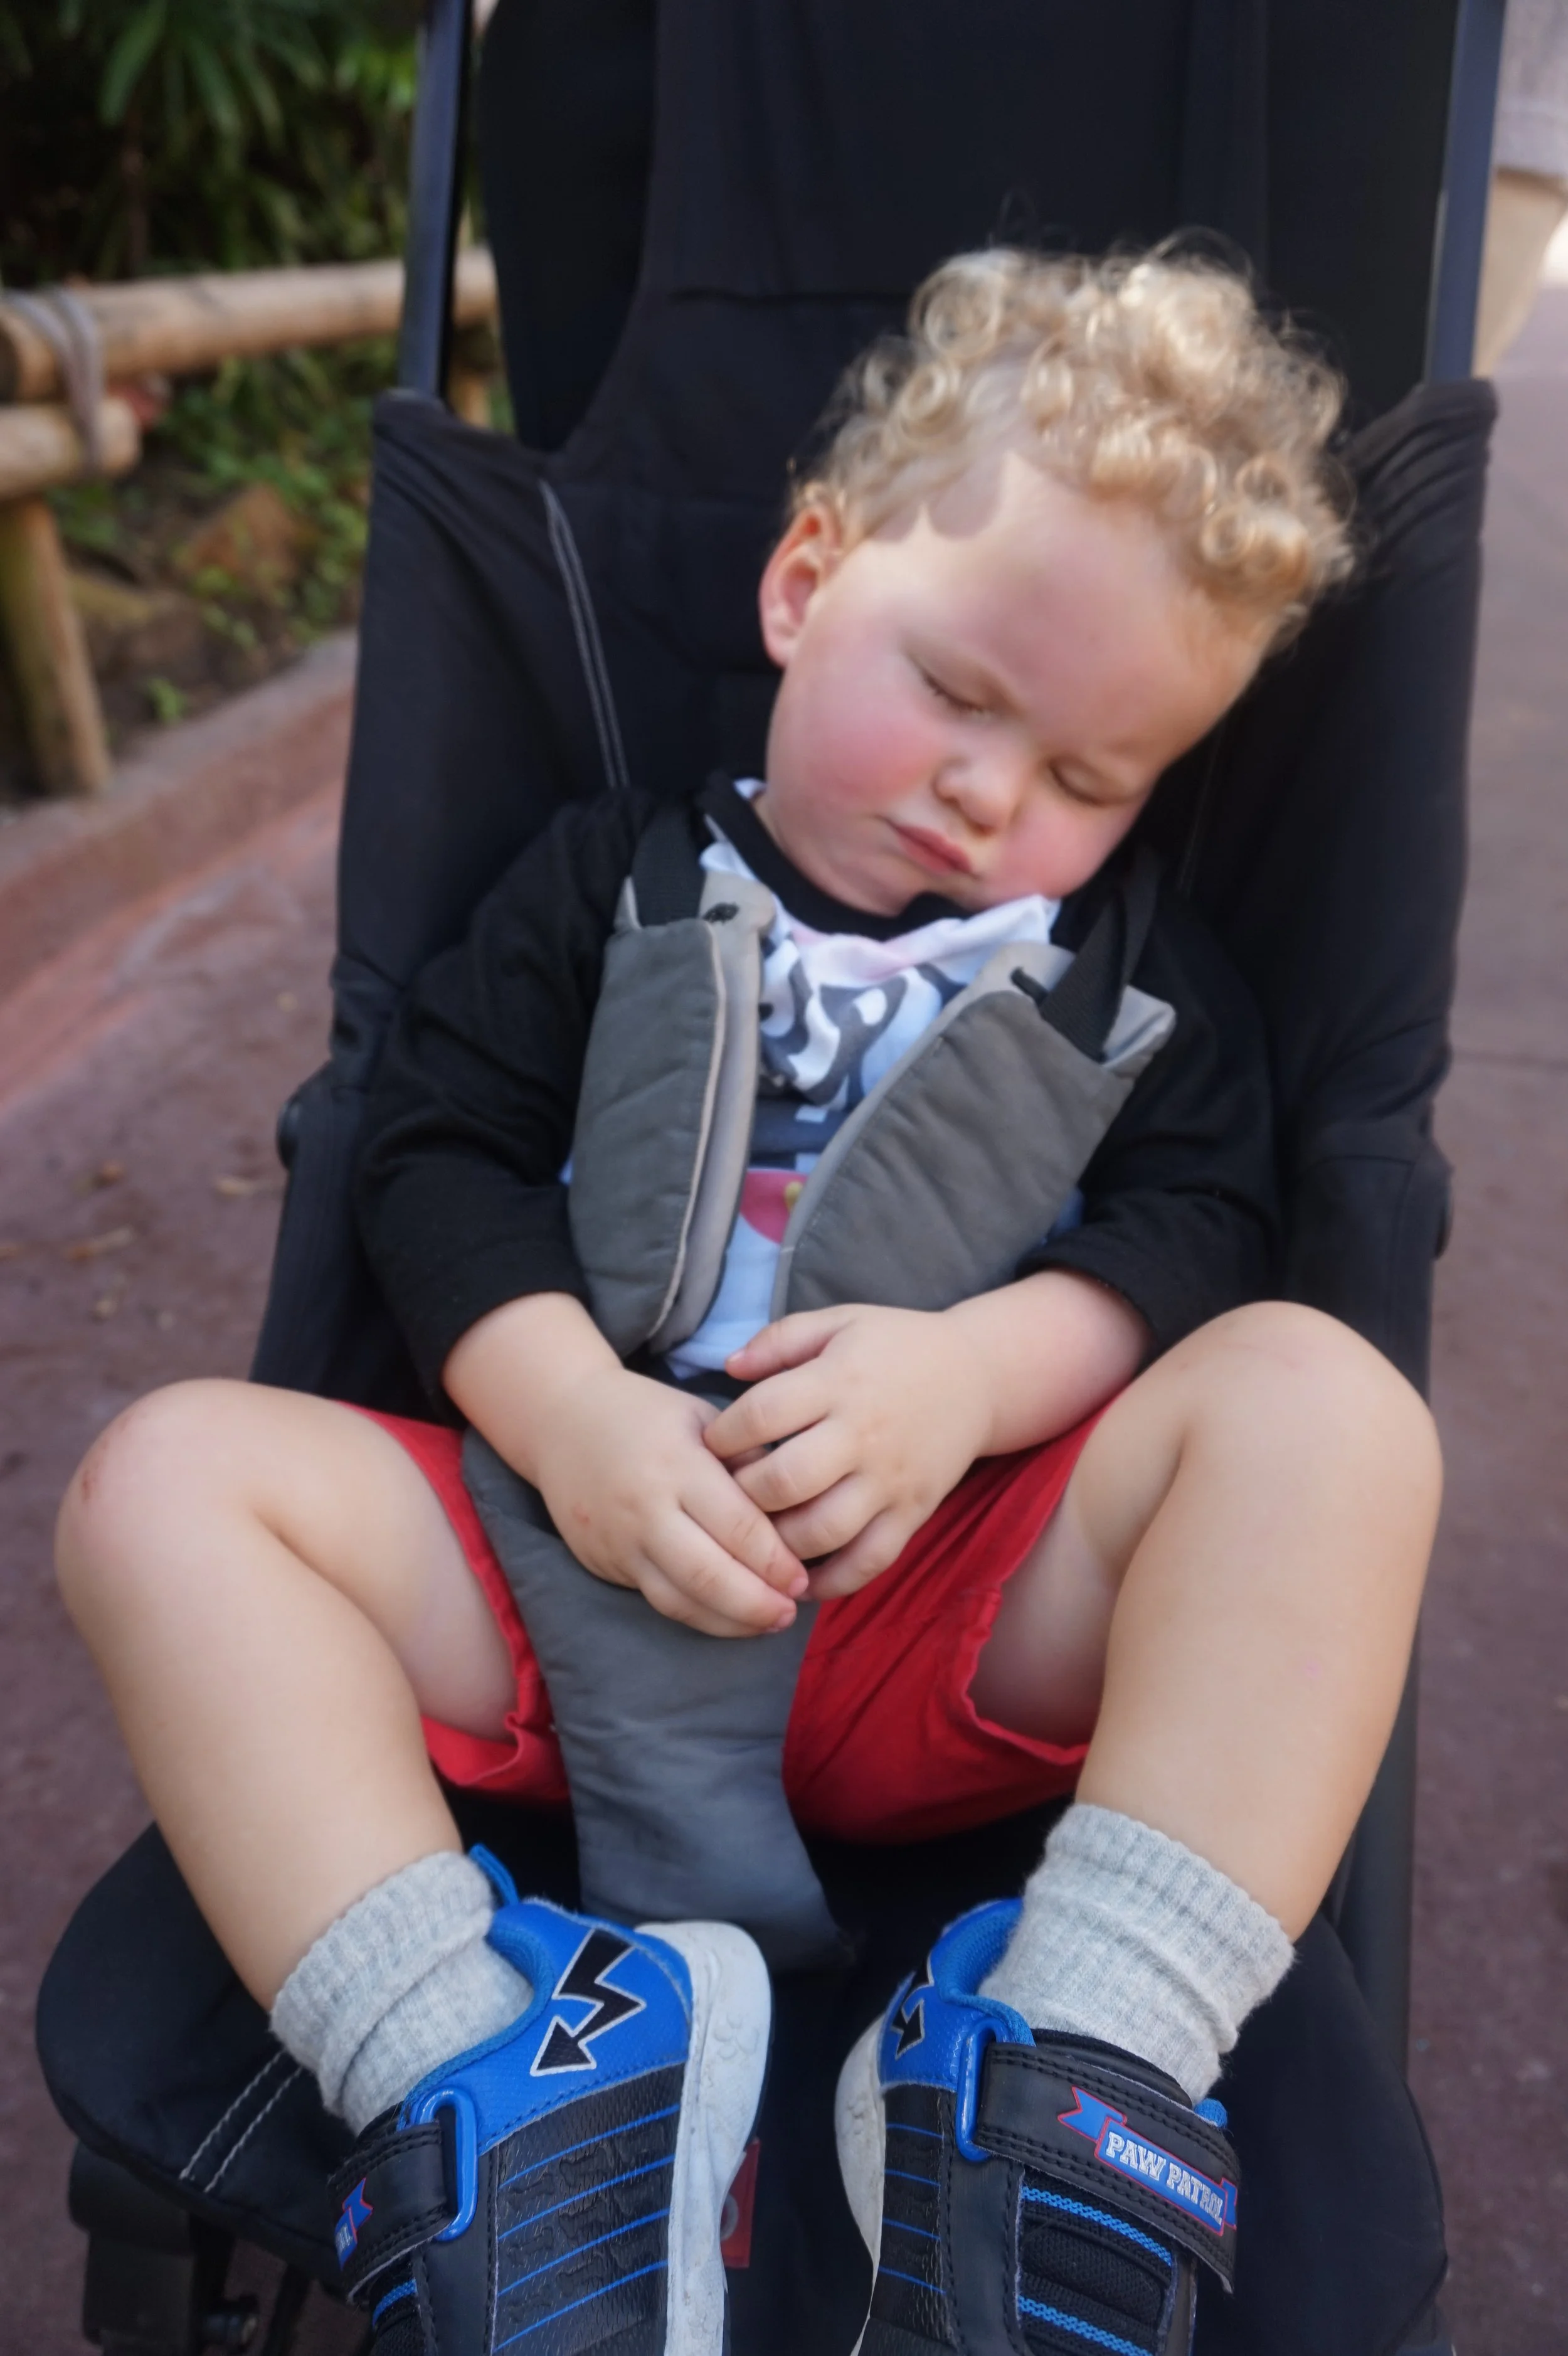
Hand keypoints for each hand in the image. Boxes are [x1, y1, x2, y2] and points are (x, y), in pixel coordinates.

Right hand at [443, 1293, 807, 1637]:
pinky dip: (698, 1616)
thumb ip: (747, 1463)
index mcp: (678, 1465)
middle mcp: (646, 1507)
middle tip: (791, 1612)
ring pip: (680, 1600)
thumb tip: (796, 1512)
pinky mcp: (604, 1562)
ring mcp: (621, 1541)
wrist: (562, 1421)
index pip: (737, 1526)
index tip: (803, 1578)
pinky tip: (728, 1619)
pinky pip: (657, 1601)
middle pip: (709, 1573)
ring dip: (730, 1621)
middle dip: (757, 1603)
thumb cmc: (647, 1416)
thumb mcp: (703, 1420)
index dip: (775, 1561)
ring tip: (769, 1623)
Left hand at [702, 1305, 993, 1597]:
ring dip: (779, 1542)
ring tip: (759, 1536)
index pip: (762, 1415)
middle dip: (743, 1494)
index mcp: (837, 1382)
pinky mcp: (913, 1513)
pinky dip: (832, 1583)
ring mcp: (890, 1480)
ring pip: (822, 1531)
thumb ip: (780, 1340)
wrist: (978, 1376)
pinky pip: (869, 1562)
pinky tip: (801, 1581)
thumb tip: (727, 1367)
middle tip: (728, 1495)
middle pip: (786, 1481)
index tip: (713, 1445)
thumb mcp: (840, 1322)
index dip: (723, 1436)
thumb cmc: (896, 1346)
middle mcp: (863, 1435)